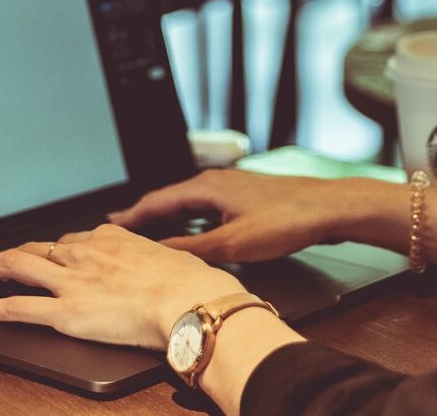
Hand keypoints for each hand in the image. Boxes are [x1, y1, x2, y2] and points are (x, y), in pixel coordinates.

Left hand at [0, 224, 244, 349]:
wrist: (190, 299)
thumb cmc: (190, 283)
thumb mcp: (170, 260)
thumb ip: (153, 263)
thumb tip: (162, 270)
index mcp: (112, 240)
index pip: (69, 243)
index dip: (48, 252)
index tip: (39, 257)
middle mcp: (85, 254)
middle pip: (32, 248)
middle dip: (0, 253)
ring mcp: (72, 281)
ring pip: (15, 267)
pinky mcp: (66, 311)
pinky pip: (17, 307)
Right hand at [106, 169, 344, 262]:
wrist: (328, 208)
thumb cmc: (286, 220)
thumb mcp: (233, 243)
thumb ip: (193, 249)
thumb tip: (160, 254)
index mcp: (206, 186)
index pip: (156, 201)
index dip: (131, 216)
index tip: (109, 226)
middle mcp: (215, 182)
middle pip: (169, 200)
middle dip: (144, 216)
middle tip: (120, 230)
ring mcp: (231, 189)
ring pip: (188, 205)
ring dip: (167, 219)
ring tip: (148, 234)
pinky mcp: (245, 199)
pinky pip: (205, 209)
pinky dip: (190, 222)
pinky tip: (192, 235)